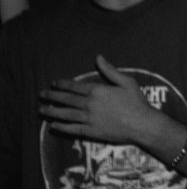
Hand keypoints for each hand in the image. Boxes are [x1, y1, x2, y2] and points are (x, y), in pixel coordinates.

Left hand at [38, 55, 162, 143]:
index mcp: (97, 91)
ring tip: (41, 109)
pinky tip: (53, 125)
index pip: (74, 86)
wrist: (143, 125)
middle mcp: (90, 104)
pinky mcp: (92, 131)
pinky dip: (61, 127)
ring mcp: (89, 119)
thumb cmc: (137, 102)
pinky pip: (72, 129)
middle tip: (41, 94)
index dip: (62, 84)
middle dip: (52, 96)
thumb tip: (98, 57)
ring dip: (51, 111)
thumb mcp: (127, 82)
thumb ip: (110, 70)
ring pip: (65, 114)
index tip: (54, 83)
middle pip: (66, 99)